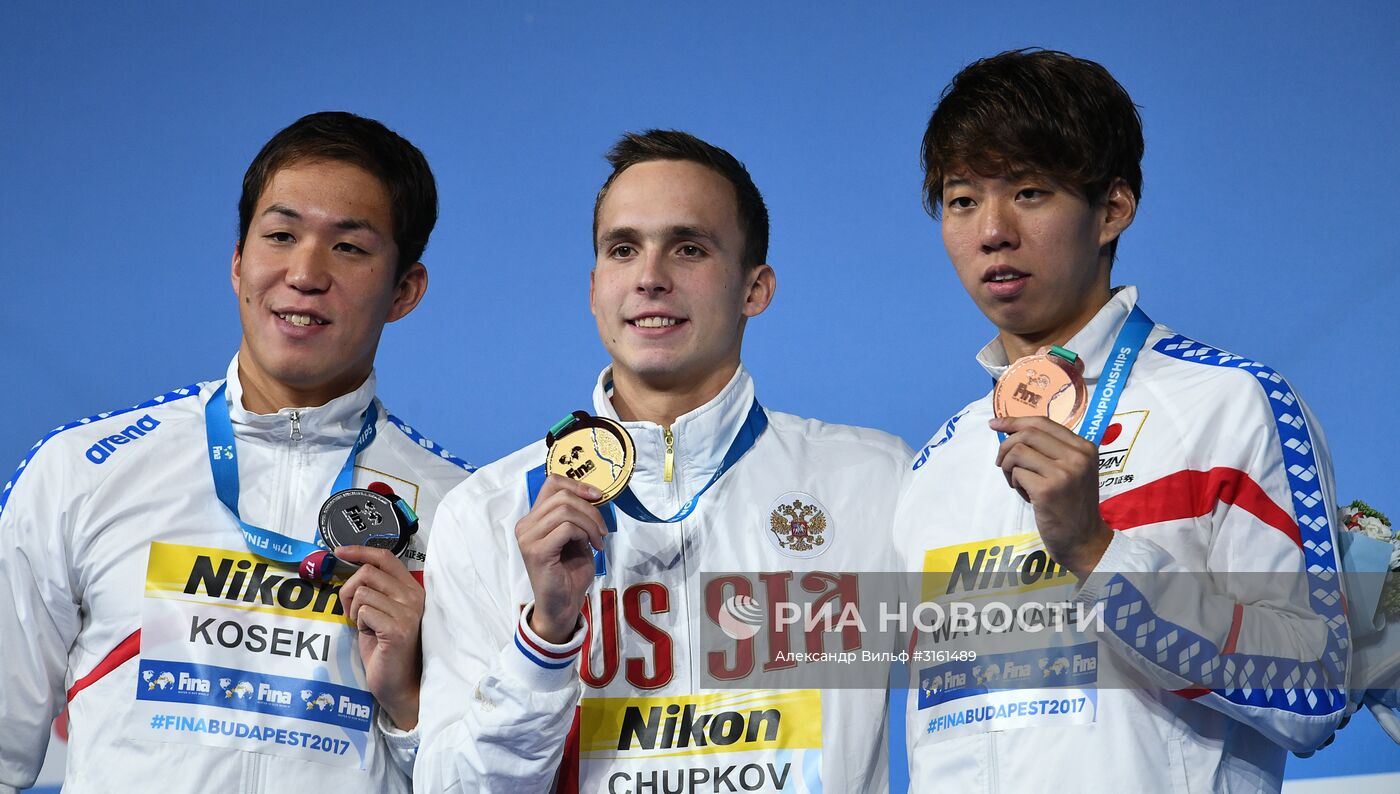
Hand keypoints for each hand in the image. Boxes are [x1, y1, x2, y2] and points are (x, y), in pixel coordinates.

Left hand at [335, 544, 423, 729]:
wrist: (400, 686)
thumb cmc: (386, 651)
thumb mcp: (381, 614)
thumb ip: (374, 591)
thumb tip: (350, 569)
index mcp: (411, 590)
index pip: (386, 558)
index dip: (360, 551)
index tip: (339, 551)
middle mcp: (414, 597)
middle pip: (368, 572)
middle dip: (350, 590)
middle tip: (352, 612)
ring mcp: (408, 612)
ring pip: (362, 593)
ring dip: (355, 611)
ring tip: (366, 628)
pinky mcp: (397, 628)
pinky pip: (363, 611)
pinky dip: (359, 624)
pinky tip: (371, 637)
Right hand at [515, 474, 607, 642]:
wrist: (563, 605)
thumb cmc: (570, 573)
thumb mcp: (577, 538)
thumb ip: (577, 516)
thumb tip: (593, 495)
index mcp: (533, 518)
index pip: (552, 483)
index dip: (577, 484)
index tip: (598, 497)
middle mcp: (525, 525)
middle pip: (562, 496)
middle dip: (590, 510)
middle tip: (603, 530)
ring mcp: (528, 537)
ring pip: (565, 510)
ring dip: (590, 523)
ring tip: (597, 540)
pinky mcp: (536, 551)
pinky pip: (566, 528)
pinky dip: (584, 534)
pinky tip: (590, 547)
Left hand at [989, 415, 1111, 577]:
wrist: (1083, 539)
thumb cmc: (1072, 504)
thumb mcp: (1073, 470)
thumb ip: (1052, 449)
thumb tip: (1012, 429)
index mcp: (1084, 447)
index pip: (1042, 422)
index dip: (1014, 421)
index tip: (994, 424)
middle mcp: (1077, 456)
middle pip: (1027, 434)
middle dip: (1005, 446)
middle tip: (1001, 463)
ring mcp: (1063, 473)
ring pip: (1018, 452)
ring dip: (1008, 466)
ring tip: (1017, 482)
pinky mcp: (1048, 490)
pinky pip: (1017, 473)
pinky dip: (1014, 482)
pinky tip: (1026, 495)